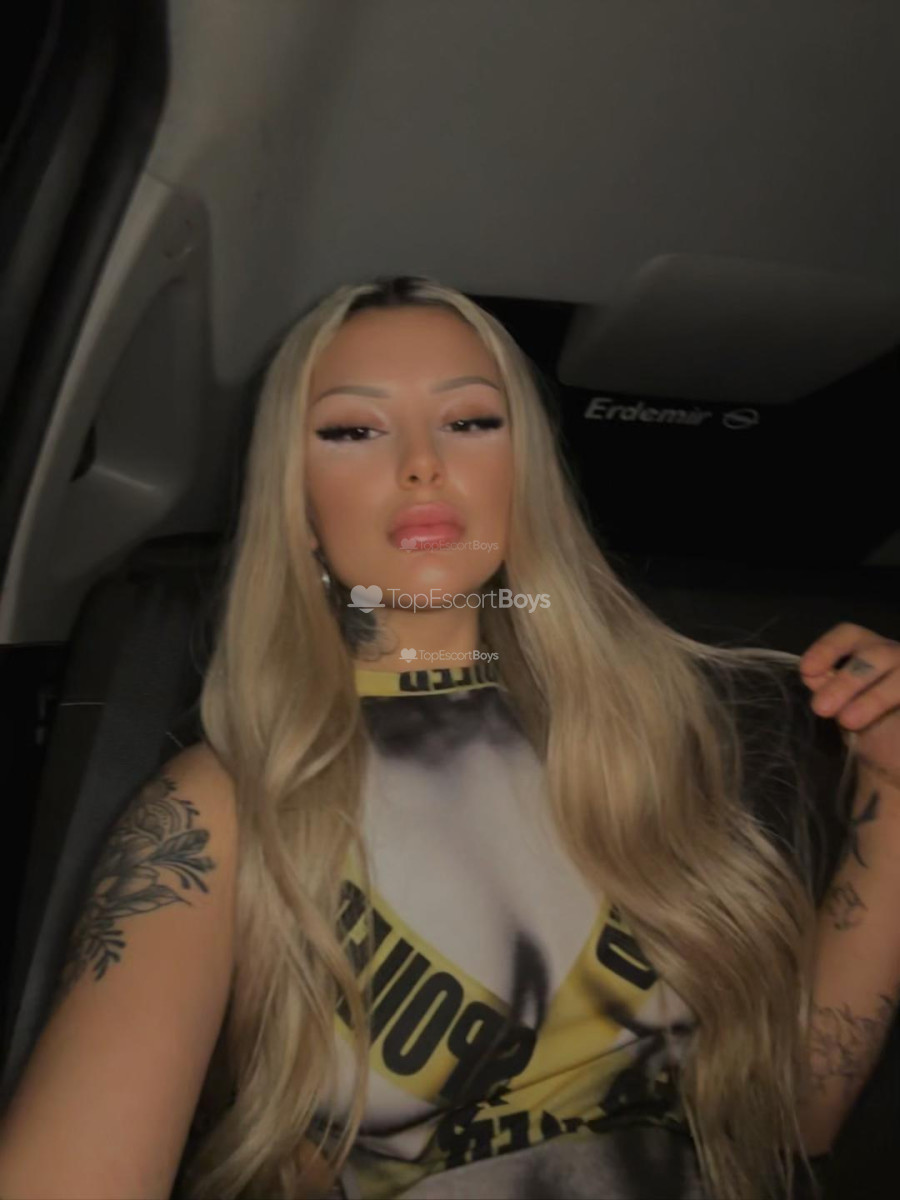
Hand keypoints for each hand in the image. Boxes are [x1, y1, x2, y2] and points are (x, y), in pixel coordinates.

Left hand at [798, 623, 899, 791]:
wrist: (897, 767)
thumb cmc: (870, 730)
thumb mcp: (843, 707)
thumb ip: (828, 688)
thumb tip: (812, 675)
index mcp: (872, 653)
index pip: (851, 636)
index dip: (828, 648)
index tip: (806, 671)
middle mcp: (899, 658)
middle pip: (877, 654)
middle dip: (847, 680)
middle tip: (821, 707)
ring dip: (874, 696)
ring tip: (848, 721)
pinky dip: (886, 701)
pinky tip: (892, 724)